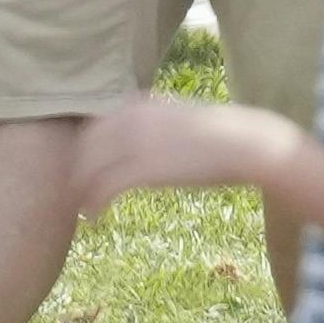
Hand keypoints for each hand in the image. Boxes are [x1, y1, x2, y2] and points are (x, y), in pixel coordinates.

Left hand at [73, 91, 304, 217]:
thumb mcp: (177, 119)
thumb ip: (152, 124)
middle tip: (76, 195)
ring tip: (83, 212)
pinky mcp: (144, 168)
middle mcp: (129, 119)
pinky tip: (95, 217)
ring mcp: (134, 142)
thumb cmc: (220, 136)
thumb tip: (143, 141)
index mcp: (137, 105)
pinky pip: (104, 187)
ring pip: (88, 169)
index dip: (83, 153)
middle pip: (84, 148)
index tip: (83, 172)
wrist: (247, 144)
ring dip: (80, 191)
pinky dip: (94, 203)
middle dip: (76, 173)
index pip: (93, 128)